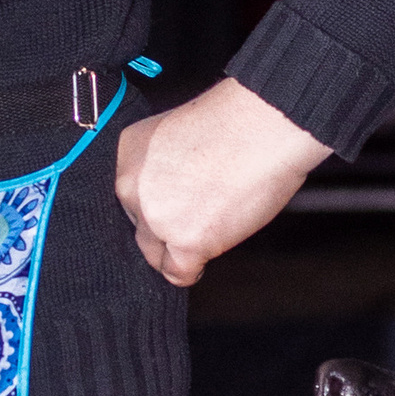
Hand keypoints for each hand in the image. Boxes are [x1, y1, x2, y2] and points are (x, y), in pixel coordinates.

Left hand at [115, 78, 331, 287]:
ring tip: (210, 228)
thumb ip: (165, 167)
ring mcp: (156, 216)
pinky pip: (178, 273)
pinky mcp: (185, 241)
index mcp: (129, 153)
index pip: (132, 199)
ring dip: (180, 249)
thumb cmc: (238, 121)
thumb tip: (173, 199)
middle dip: (168, 229)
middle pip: (141, 229)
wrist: (265, 124)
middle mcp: (132, 186)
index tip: (181, 202)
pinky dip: (193, 269)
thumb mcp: (180, 132)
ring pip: (156, 255)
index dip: (160, 205)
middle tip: (202, 213)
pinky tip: (207, 253)